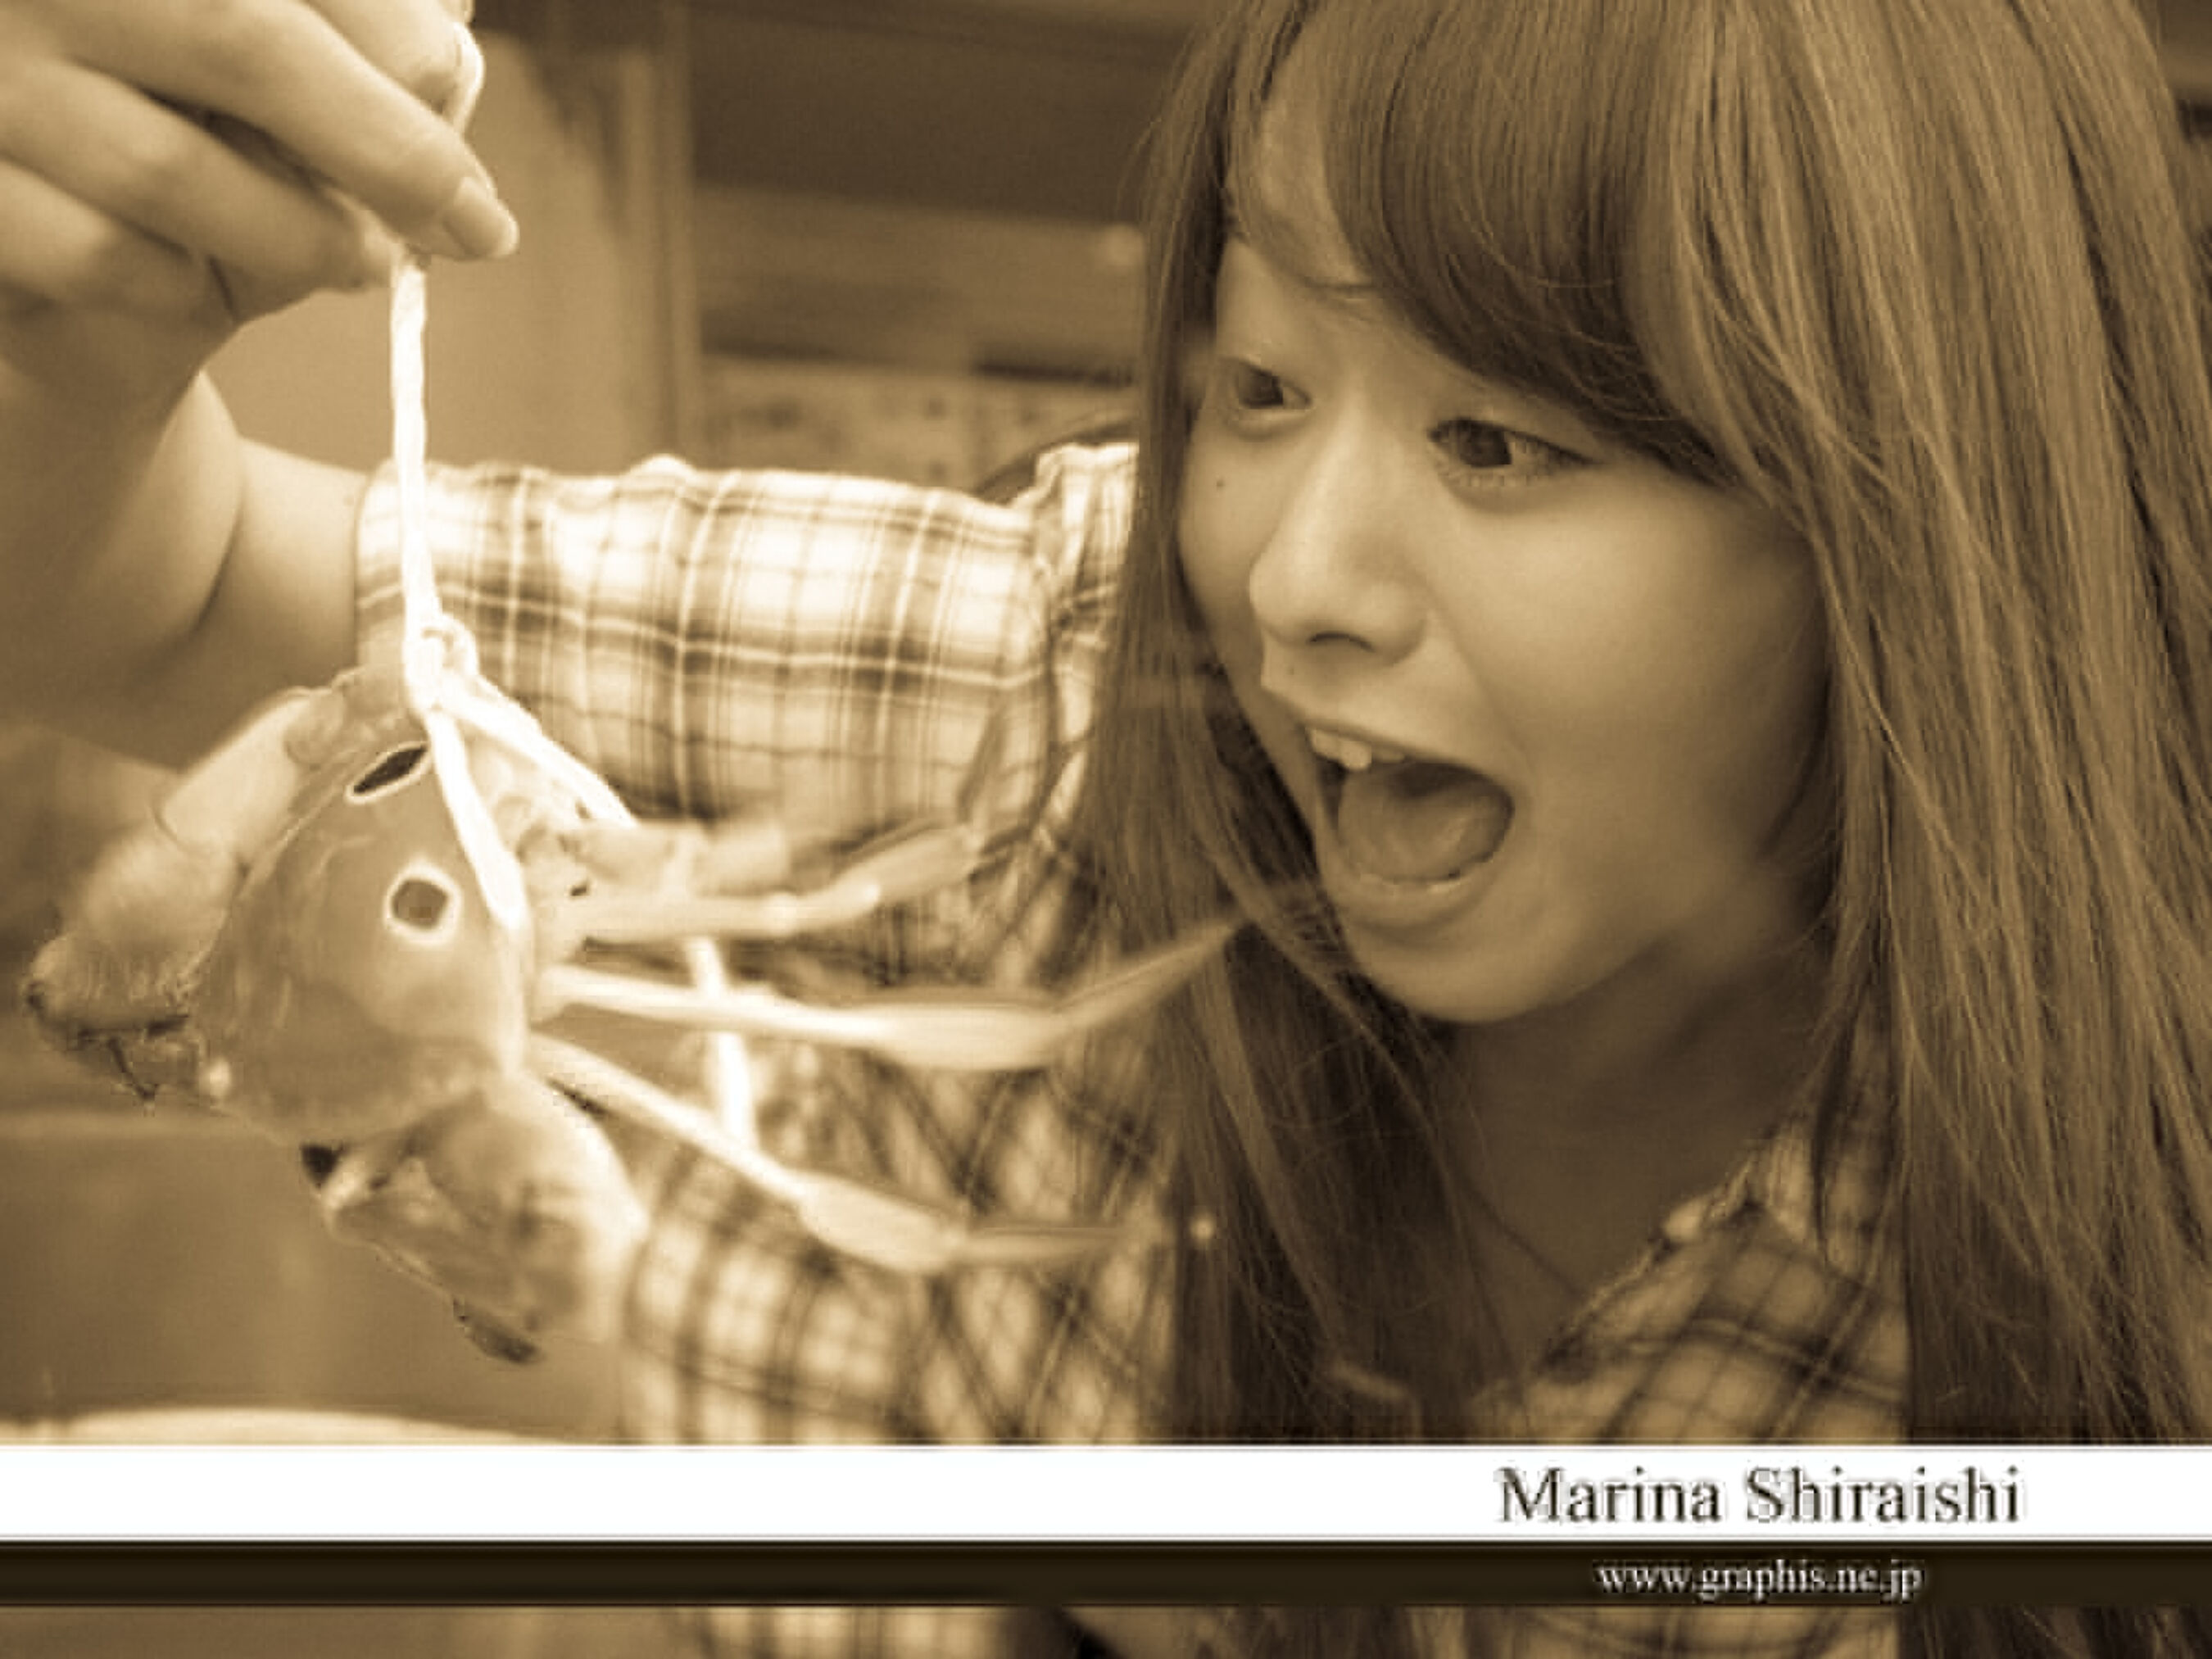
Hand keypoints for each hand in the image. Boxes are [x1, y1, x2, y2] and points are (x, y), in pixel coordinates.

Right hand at [0, 0, 515, 395]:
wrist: (64, 234)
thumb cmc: (193, 117)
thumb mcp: (276, 51)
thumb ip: (357, 29)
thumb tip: (451, 33)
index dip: (392, 31)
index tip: (454, 88)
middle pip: (243, 40)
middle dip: (389, 150)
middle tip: (478, 224)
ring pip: (171, 169)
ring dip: (305, 238)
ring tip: (364, 263)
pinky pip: (104, 256)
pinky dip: (188, 288)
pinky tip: (211, 285)